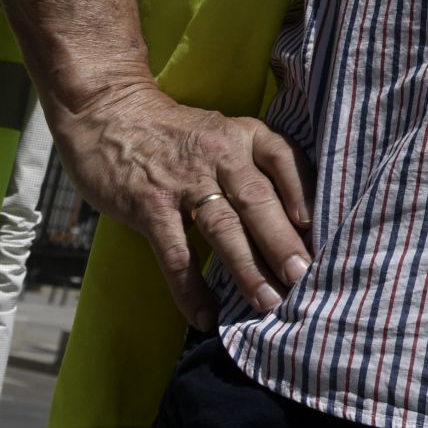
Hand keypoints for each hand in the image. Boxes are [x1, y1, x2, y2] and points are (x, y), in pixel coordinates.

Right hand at [53, 78, 313, 327]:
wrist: (106, 112)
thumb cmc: (174, 133)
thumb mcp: (222, 133)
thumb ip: (252, 166)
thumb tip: (295, 221)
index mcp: (244, 135)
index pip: (286, 159)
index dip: (305, 194)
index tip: (321, 229)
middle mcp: (219, 153)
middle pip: (259, 200)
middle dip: (284, 242)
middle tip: (305, 277)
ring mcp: (182, 180)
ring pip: (223, 227)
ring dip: (247, 268)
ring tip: (268, 302)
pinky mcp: (148, 205)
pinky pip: (175, 252)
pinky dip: (191, 287)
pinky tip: (205, 315)